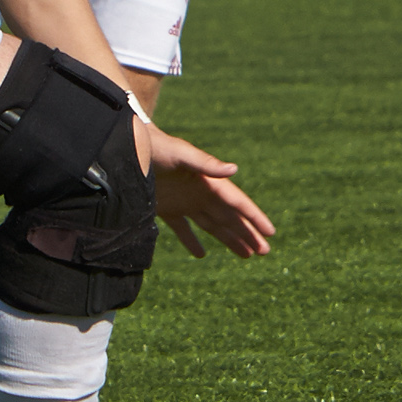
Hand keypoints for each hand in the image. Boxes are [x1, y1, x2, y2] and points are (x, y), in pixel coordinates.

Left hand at [139, 123, 274, 258]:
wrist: (130, 147)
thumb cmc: (158, 147)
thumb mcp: (182, 154)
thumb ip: (206, 164)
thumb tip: (234, 169)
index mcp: (208, 182)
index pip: (237, 203)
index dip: (254, 217)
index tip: (270, 232)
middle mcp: (200, 194)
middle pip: (229, 218)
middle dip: (248, 234)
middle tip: (265, 251)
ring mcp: (185, 202)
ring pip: (212, 226)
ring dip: (229, 239)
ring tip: (247, 255)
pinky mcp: (166, 209)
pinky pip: (183, 229)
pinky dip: (192, 242)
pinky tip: (201, 254)